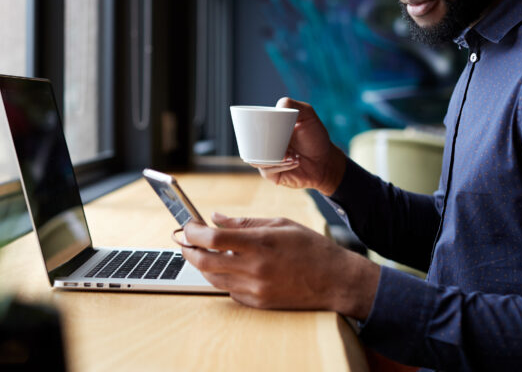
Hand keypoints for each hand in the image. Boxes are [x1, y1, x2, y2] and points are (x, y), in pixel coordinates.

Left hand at [181, 213, 378, 319]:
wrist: (336, 281)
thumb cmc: (311, 248)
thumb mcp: (280, 224)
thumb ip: (244, 222)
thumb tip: (216, 218)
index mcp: (260, 243)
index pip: (213, 238)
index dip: (194, 231)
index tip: (188, 225)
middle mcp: (255, 269)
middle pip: (205, 262)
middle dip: (188, 250)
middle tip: (185, 240)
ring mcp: (255, 289)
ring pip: (213, 278)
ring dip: (203, 264)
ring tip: (205, 251)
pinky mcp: (258, 303)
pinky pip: (229, 290)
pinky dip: (223, 277)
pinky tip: (230, 266)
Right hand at [253, 97, 345, 194]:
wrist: (326, 161)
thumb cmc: (315, 137)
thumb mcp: (307, 115)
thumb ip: (294, 104)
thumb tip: (279, 104)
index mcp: (267, 130)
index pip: (250, 128)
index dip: (254, 128)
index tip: (272, 130)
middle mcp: (264, 145)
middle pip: (249, 145)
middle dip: (264, 145)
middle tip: (286, 147)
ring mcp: (266, 160)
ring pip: (257, 159)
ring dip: (275, 157)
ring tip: (292, 155)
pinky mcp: (271, 174)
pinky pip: (266, 171)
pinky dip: (280, 166)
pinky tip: (294, 162)